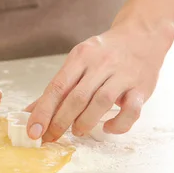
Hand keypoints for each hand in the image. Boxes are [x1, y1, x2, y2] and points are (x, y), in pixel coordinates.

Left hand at [26, 20, 173, 141]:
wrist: (142, 35)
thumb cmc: (104, 53)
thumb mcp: (78, 62)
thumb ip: (58, 88)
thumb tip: (31, 112)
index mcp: (80, 57)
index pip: (57, 87)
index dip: (43, 111)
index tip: (33, 131)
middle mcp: (101, 64)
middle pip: (77, 97)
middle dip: (60, 121)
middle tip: (50, 137)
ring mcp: (123, 75)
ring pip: (102, 102)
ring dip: (86, 122)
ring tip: (77, 131)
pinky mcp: (142, 87)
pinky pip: (131, 110)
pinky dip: (118, 124)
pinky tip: (108, 128)